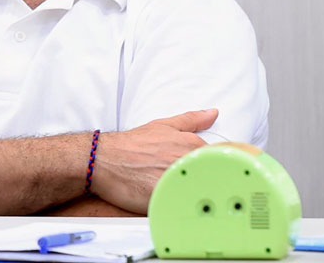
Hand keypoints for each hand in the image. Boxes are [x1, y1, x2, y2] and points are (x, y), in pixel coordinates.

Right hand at [91, 109, 218, 213]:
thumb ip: (192, 120)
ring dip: (197, 197)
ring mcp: (176, 179)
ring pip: (199, 192)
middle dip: (209, 184)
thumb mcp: (164, 125)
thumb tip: (213, 114)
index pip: (220, 160)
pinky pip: (180, 206)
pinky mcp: (164, 197)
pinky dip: (181, 208)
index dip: (217, 170)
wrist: (104, 159)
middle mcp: (188, 160)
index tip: (211, 176)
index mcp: (193, 145)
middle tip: (200, 191)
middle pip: (212, 177)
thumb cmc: (131, 145)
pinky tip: (176, 209)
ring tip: (188, 201)